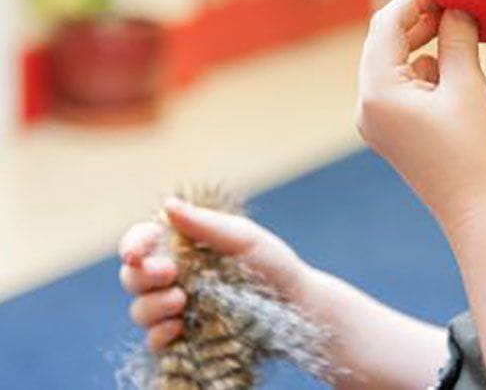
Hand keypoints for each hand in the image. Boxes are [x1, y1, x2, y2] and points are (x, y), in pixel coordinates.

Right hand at [118, 199, 311, 351]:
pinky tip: (178, 327)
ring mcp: (175, 309)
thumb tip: (168, 205)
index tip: (136, 253)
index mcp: (182, 246)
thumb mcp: (243, 238)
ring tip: (182, 299)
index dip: (132, 245)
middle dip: (142, 274)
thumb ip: (205, 225)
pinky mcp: (182, 337)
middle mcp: (173, 277)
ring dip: (152, 304)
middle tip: (170, 272)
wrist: (293, 304)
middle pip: (132, 276)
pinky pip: (154, 339)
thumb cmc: (271, 263)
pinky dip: (159, 333)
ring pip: (139, 309)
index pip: (142, 242)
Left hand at [356, 0, 485, 230]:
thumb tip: (456, 8)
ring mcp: (376, 122)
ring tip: (457, 29)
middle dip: (417, 19)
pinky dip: (424, 70)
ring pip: (393, 64)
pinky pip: (401, 87)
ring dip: (422, 43)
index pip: (385, 25)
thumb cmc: (472, 149)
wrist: (475, 210)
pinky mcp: (392, 133)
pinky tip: (453, 69)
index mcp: (377, 91)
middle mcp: (367, 106)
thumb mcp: (467, 83)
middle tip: (454, 2)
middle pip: (383, 43)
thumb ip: (457, 37)